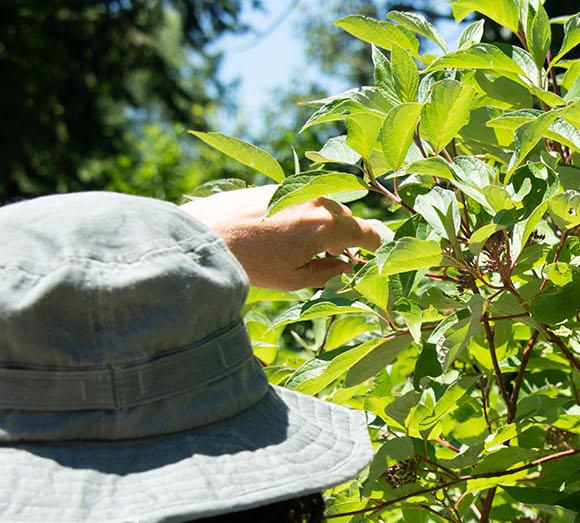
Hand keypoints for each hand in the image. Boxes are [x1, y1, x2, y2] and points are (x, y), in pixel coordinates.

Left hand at [179, 186, 388, 290]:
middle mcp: (319, 200)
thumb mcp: (295, 279)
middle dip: (345, 239)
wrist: (205, 234)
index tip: (370, 260)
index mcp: (330, 225)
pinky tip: (281, 236)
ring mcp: (298, 189)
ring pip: (324, 209)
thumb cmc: (252, 262)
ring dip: (323, 228)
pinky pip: (303, 201)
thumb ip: (330, 274)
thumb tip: (347, 268)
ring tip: (301, 250)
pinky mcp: (278, 186)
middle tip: (332, 261)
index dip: (374, 249)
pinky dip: (303, 217)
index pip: (369, 233)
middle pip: (347, 220)